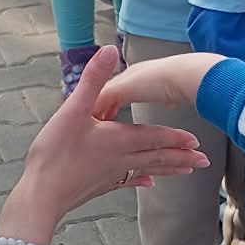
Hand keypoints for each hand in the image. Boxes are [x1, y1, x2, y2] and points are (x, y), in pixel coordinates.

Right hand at [0, 46, 208, 244]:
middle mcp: (121, 158)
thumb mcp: (72, 110)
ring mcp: (111, 175)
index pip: (155, 138)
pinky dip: (139, 181)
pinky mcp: (99, 187)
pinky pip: (126, 182)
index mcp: (119, 139)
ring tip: (186, 171)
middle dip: (181, 157)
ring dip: (168, 170)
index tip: (196, 142)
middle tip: (204, 161)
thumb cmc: (54, 153)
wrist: (41, 195)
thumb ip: (94, 79)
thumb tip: (109, 50)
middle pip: (157, 157)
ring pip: (147, 170)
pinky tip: (147, 184)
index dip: (175, 138)